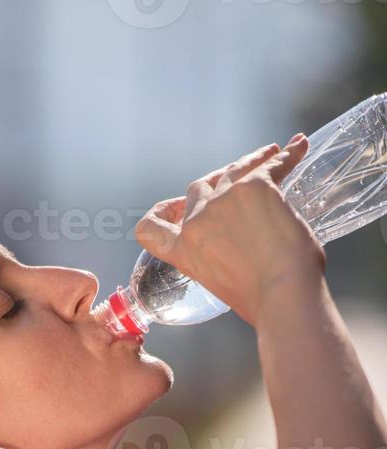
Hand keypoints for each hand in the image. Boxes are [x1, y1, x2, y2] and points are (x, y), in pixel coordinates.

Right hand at [134, 136, 325, 327]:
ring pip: (235, 168)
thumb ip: (219, 260)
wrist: (283, 294)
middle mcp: (197, 221)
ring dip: (254, 159)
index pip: (150, 227)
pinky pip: (273, 164)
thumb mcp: (222, 284)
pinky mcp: (255, 186)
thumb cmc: (261, 300)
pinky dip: (288, 155)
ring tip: (272, 153)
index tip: (176, 207)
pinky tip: (297, 148)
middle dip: (218, 181)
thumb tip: (244, 251)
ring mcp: (224, 200)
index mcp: (183, 252)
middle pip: (200, 188)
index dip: (163, 213)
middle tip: (241, 178)